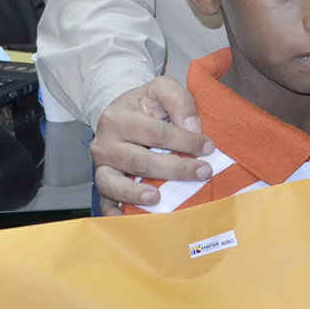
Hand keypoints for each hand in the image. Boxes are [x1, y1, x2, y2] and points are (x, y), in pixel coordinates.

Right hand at [89, 76, 213, 212]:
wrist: (122, 114)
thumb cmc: (146, 104)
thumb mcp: (163, 88)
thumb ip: (180, 101)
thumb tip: (193, 128)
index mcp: (117, 117)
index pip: (156, 132)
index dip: (184, 140)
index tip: (209, 147)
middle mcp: (104, 144)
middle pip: (140, 161)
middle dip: (174, 169)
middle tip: (203, 172)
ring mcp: (100, 167)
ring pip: (115, 184)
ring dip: (137, 194)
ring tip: (158, 198)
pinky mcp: (102, 184)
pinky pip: (105, 202)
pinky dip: (114, 213)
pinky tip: (126, 220)